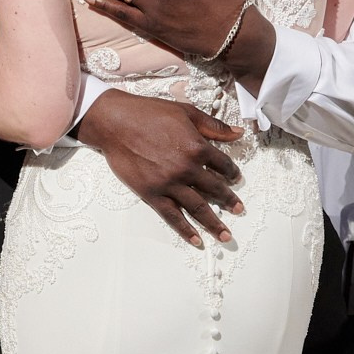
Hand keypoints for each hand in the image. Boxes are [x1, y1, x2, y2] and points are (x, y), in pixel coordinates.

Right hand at [74, 89, 245, 247]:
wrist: (114, 122)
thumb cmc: (147, 113)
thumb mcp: (185, 112)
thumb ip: (213, 126)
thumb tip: (237, 132)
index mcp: (197, 147)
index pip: (224, 165)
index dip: (232, 173)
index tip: (235, 179)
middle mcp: (187, 168)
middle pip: (215, 189)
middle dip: (229, 201)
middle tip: (239, 210)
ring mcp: (169, 184)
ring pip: (198, 208)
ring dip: (214, 223)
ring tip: (225, 235)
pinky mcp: (152, 194)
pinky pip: (172, 216)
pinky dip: (185, 230)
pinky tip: (196, 241)